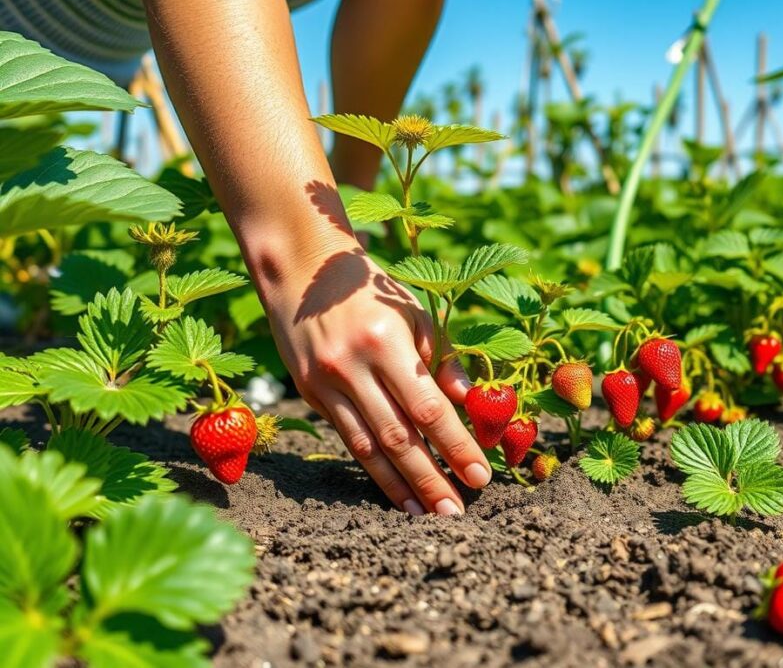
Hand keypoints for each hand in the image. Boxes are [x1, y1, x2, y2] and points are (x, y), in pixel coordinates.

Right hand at [261, 243, 490, 514]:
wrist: (300, 270)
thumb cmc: (372, 291)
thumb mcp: (415, 312)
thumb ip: (443, 358)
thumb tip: (471, 402)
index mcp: (386, 342)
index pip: (428, 406)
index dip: (456, 445)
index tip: (481, 476)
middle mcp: (352, 367)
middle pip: (398, 436)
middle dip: (431, 478)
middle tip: (458, 512)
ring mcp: (325, 384)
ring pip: (368, 447)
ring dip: (401, 485)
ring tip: (429, 514)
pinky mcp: (309, 395)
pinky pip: (347, 440)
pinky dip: (374, 471)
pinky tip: (396, 493)